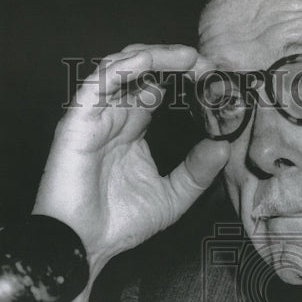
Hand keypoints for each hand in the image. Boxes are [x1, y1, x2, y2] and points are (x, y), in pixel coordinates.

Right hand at [32, 44, 228, 296]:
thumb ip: (197, 172)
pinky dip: (127, 67)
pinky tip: (152, 62)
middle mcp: (113, 116)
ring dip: (155, 55)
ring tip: (188, 57)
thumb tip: (223, 146)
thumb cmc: (119, 224)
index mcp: (131, 129)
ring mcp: (95, 115)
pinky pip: (100, 81)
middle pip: (141, 71)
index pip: (156, 88)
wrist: (85, 246)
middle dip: (173, 60)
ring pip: (120, 67)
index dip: (183, 79)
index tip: (214, 79)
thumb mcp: (172, 197)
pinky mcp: (78, 120)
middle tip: (206, 64)